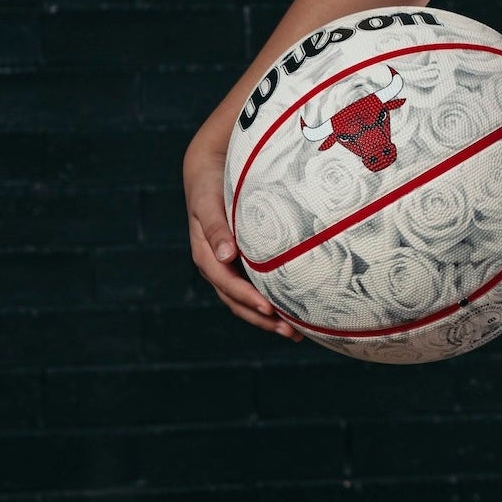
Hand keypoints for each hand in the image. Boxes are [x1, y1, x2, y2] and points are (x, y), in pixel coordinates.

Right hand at [183, 136, 301, 341]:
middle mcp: (217, 264)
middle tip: (291, 332)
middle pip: (238, 300)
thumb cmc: (210, 184)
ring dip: (267, 317)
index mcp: (206, 255)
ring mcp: (229, 264)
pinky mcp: (241, 259)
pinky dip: (270, 298)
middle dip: (262, 318)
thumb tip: (226, 256)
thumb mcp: (208, 202)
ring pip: (246, 298)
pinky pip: (255, 284)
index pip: (227, 284)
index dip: (247, 298)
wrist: (209, 169)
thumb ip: (216, 227)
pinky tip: (292, 306)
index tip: (270, 309)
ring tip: (295, 331)